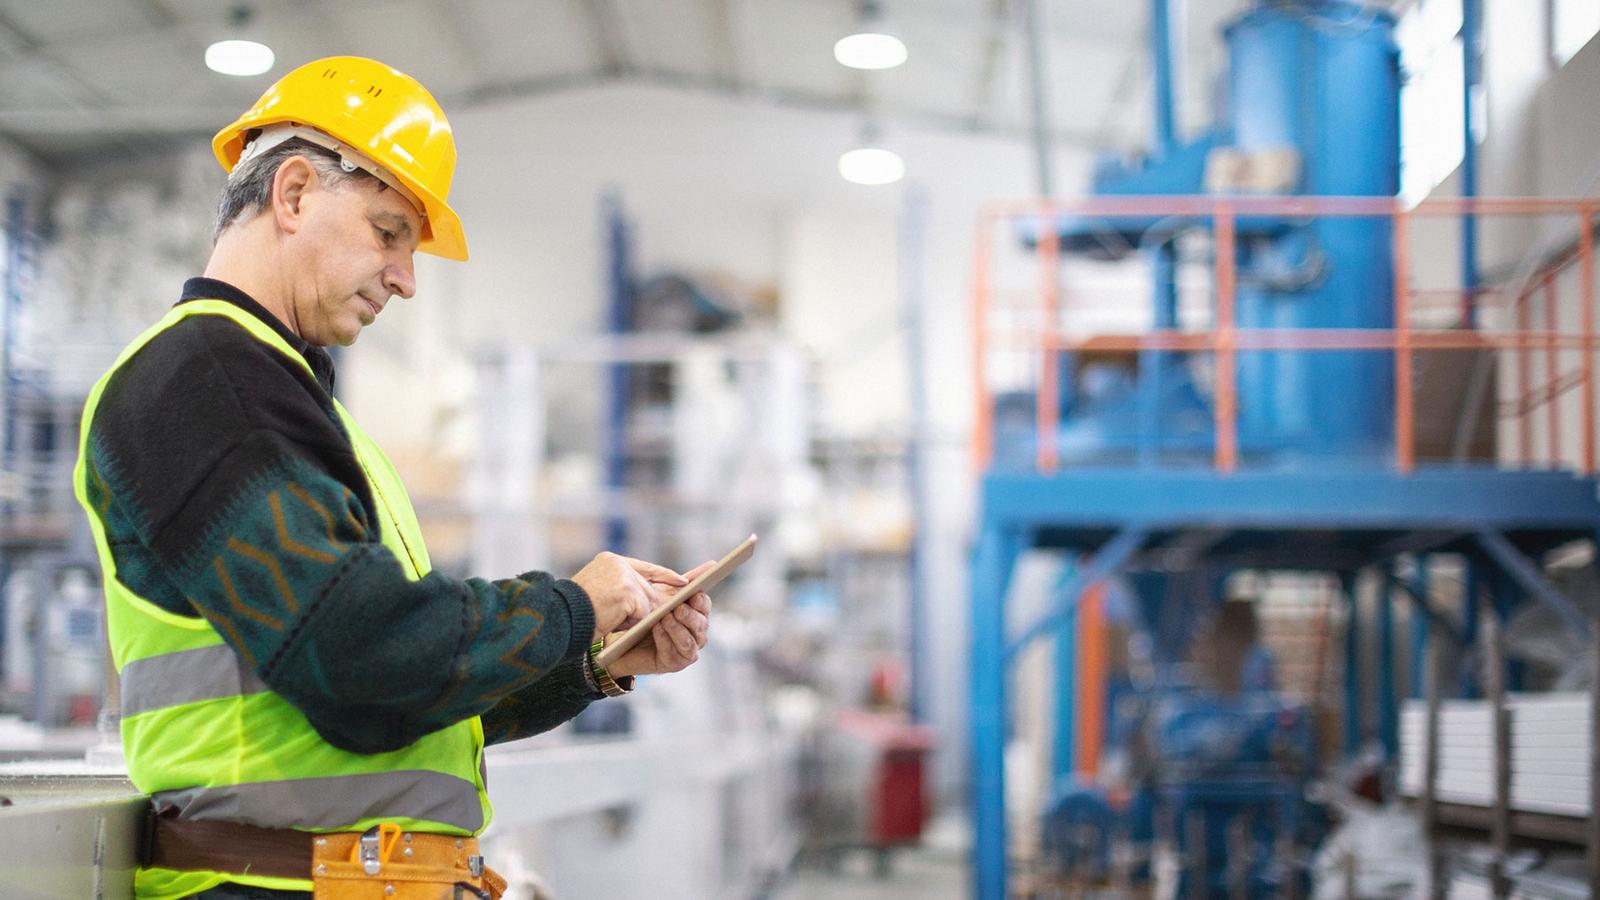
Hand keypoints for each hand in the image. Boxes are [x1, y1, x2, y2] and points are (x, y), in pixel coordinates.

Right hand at [569, 552, 686, 641]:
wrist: (559, 617)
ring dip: (632, 617)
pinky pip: (641, 613)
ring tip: (608, 618)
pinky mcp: (627, 592)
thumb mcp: (599, 592)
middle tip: (637, 616)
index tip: (683, 581)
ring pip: (646, 603)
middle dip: (646, 606)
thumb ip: (623, 589)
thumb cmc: (575, 611)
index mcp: (610, 561)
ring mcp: (623, 577)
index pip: (645, 567)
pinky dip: (629, 623)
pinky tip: (610, 621)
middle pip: (647, 589)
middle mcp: (618, 564)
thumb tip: (652, 603)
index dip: (664, 576)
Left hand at [606, 560, 714, 678]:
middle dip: (690, 615)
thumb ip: (679, 582)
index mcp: (694, 613)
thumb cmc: (642, 616)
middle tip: (678, 607)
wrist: (621, 643)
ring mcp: (688, 649)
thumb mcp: (659, 595)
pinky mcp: (676, 663)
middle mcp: (696, 632)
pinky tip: (658, 630)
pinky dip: (667, 640)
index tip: (694, 593)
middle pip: (701, 622)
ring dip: (678, 628)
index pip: (704, 604)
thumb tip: (710, 564)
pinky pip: (675, 652)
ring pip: (691, 639)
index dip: (701, 599)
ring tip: (665, 618)